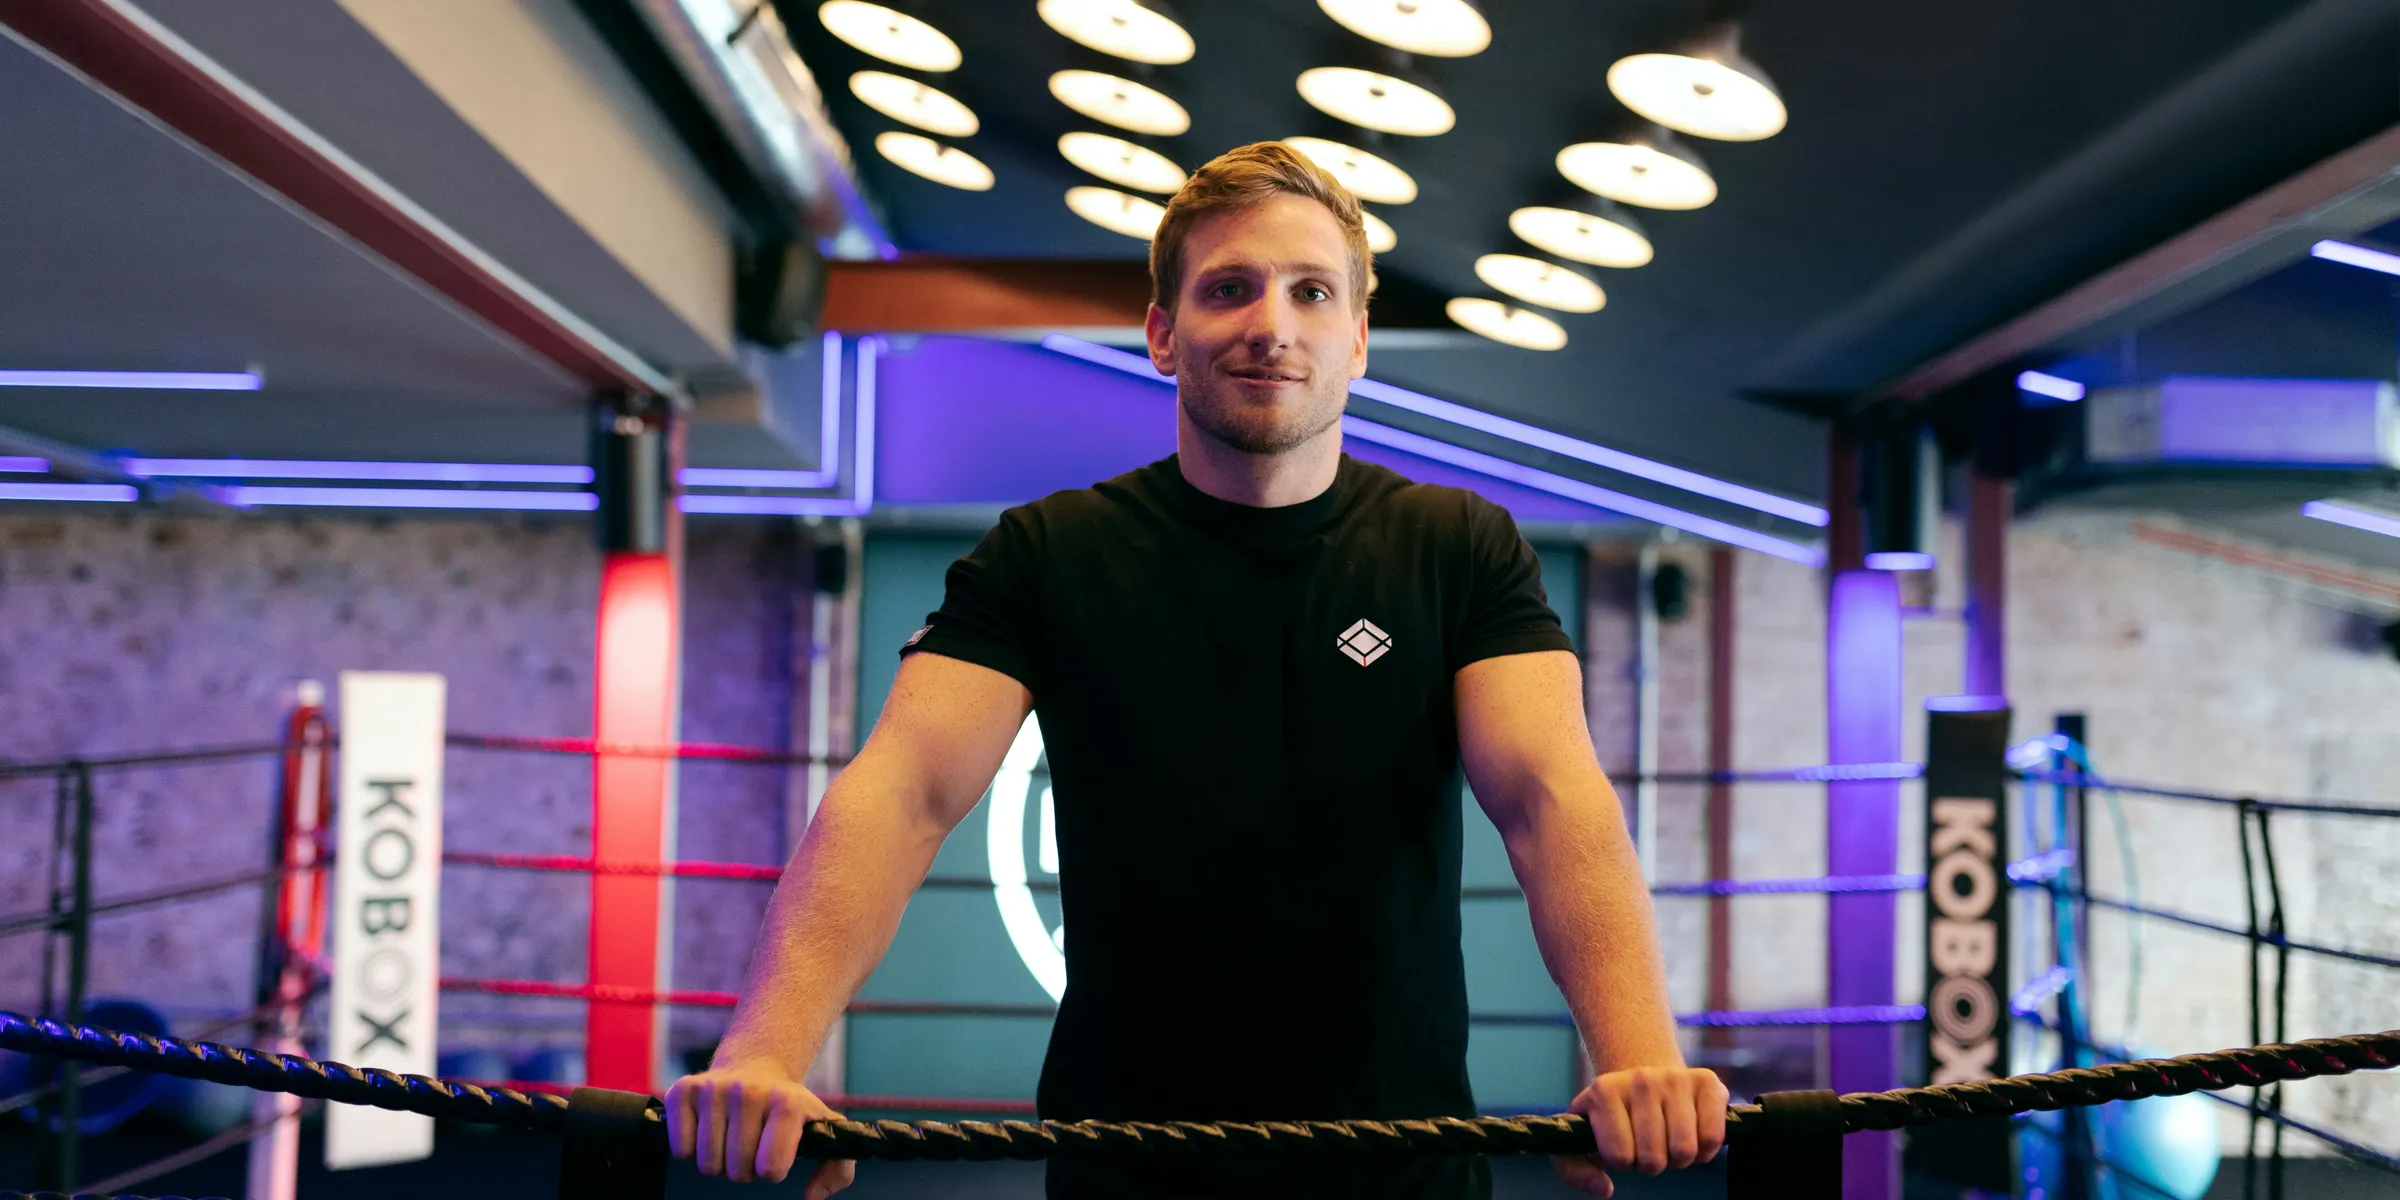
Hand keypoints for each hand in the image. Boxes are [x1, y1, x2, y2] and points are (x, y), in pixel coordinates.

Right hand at [665, 1059, 853, 1195]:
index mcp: (787, 1102)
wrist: (754, 1067)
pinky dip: (691, 1151)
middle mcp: (749, 1091)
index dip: (771, 1170)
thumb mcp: (823, 1128)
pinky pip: (680, 1149)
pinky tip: (707, 1130)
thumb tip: (812, 1196)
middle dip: (743, 1168)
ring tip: (729, 1138)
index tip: (774, 1154)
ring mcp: (713, 1088)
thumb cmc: (788, 1109)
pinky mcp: (682, 1090)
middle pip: (736, 1170)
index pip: (770, 1168)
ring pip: (706, 1163)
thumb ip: (837, 1167)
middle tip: (749, 1145)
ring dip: (718, 1161)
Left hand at [1551, 1065, 1728, 1196]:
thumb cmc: (1612, 1120)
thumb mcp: (1582, 1139)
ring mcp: (1675, 1077)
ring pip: (1685, 1150)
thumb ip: (1575, 1170)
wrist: (1644, 1082)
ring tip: (1668, 1139)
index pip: (1619, 1157)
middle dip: (1652, 1162)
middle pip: (1654, 1159)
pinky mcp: (1707, 1082)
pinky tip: (1692, 1135)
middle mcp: (1640, 1079)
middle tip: (1649, 1144)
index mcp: (1604, 1091)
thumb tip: (1604, 1189)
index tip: (1622, 1146)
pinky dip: (1704, 1150)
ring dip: (1678, 1157)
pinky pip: (1712, 1138)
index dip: (1622, 1161)